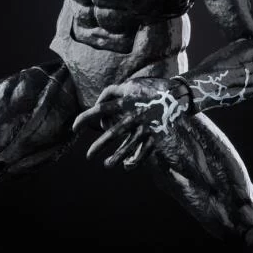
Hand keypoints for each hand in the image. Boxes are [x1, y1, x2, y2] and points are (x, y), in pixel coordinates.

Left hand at [72, 77, 190, 169]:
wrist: (178, 93)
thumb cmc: (150, 88)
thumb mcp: (131, 85)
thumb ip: (113, 92)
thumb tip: (97, 104)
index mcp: (126, 101)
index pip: (99, 110)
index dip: (84, 119)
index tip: (74, 128)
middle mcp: (134, 114)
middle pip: (113, 134)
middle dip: (98, 146)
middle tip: (88, 156)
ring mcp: (146, 126)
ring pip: (128, 147)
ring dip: (116, 158)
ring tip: (106, 166)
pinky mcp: (157, 135)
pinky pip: (144, 152)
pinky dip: (135, 161)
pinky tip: (126, 167)